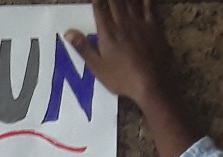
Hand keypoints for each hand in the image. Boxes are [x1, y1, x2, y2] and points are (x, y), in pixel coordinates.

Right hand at [64, 0, 197, 156]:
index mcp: (108, 32)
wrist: (151, 82)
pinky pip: (150, 4)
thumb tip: (68, 32)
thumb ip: (84, 48)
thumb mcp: (97, 67)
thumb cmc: (121, 78)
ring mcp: (140, 22)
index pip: (99, 8)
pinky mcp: (154, 25)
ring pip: (131, 0)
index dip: (96, 0)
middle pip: (114, 0)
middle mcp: (123, 22)